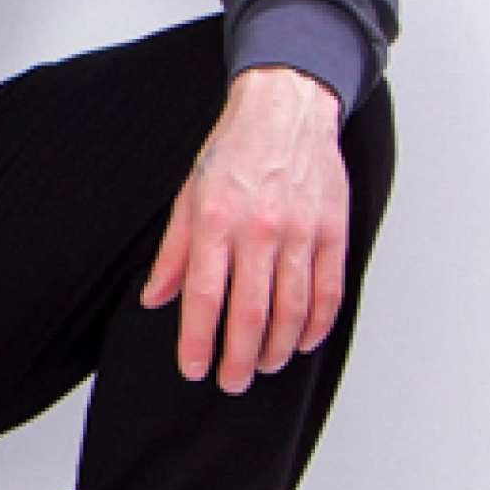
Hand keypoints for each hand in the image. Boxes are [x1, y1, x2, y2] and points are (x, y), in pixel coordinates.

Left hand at [141, 66, 348, 391]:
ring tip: (265, 365)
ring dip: (278, 348)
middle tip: (233, 381)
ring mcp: (301, 231)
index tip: (194, 370)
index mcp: (217, 221)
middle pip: (251, 313)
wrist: (287, 109)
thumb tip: (155, 299)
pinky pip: (328, 290)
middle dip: (240, 358)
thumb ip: (173, 252)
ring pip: (292, 309)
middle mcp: (259, 229)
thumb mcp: (188, 195)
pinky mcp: (333, 230)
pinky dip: (317, 325)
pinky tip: (302, 341)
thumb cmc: (234, 151)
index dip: (198, 341)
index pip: (204, 297)